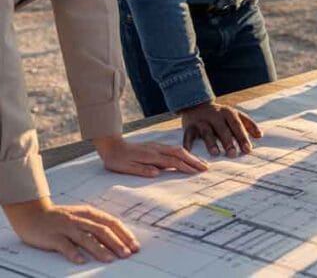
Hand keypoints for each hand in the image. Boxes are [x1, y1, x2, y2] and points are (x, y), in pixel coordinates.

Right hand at [2, 197, 138, 263]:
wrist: (31, 213)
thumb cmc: (59, 218)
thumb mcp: (80, 217)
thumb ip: (96, 225)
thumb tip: (117, 238)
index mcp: (89, 213)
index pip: (111, 222)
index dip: (124, 234)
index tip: (134, 245)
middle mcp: (79, 219)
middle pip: (102, 230)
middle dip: (117, 242)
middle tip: (127, 254)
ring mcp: (66, 227)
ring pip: (86, 238)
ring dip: (99, 249)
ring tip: (110, 259)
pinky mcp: (53, 236)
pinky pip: (65, 245)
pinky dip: (74, 253)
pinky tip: (82, 261)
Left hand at [93, 135, 207, 176]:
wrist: (111, 145)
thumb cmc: (116, 159)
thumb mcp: (125, 167)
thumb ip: (141, 170)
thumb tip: (156, 173)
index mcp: (150, 156)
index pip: (172, 162)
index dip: (185, 167)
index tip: (196, 172)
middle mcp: (156, 149)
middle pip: (179, 153)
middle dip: (193, 160)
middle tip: (205, 168)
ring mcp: (156, 146)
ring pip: (177, 150)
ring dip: (190, 156)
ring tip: (201, 163)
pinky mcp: (155, 146)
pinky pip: (173, 149)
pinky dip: (183, 153)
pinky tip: (187, 157)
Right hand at [181, 102, 261, 157]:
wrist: (196, 105)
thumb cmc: (220, 115)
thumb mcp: (234, 115)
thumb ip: (247, 124)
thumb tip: (260, 135)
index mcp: (228, 112)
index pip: (237, 125)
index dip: (242, 137)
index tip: (247, 149)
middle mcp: (215, 115)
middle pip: (222, 128)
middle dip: (228, 141)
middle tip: (233, 154)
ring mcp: (201, 120)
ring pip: (206, 131)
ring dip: (211, 142)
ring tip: (216, 153)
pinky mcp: (189, 126)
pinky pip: (188, 136)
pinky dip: (188, 144)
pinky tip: (190, 153)